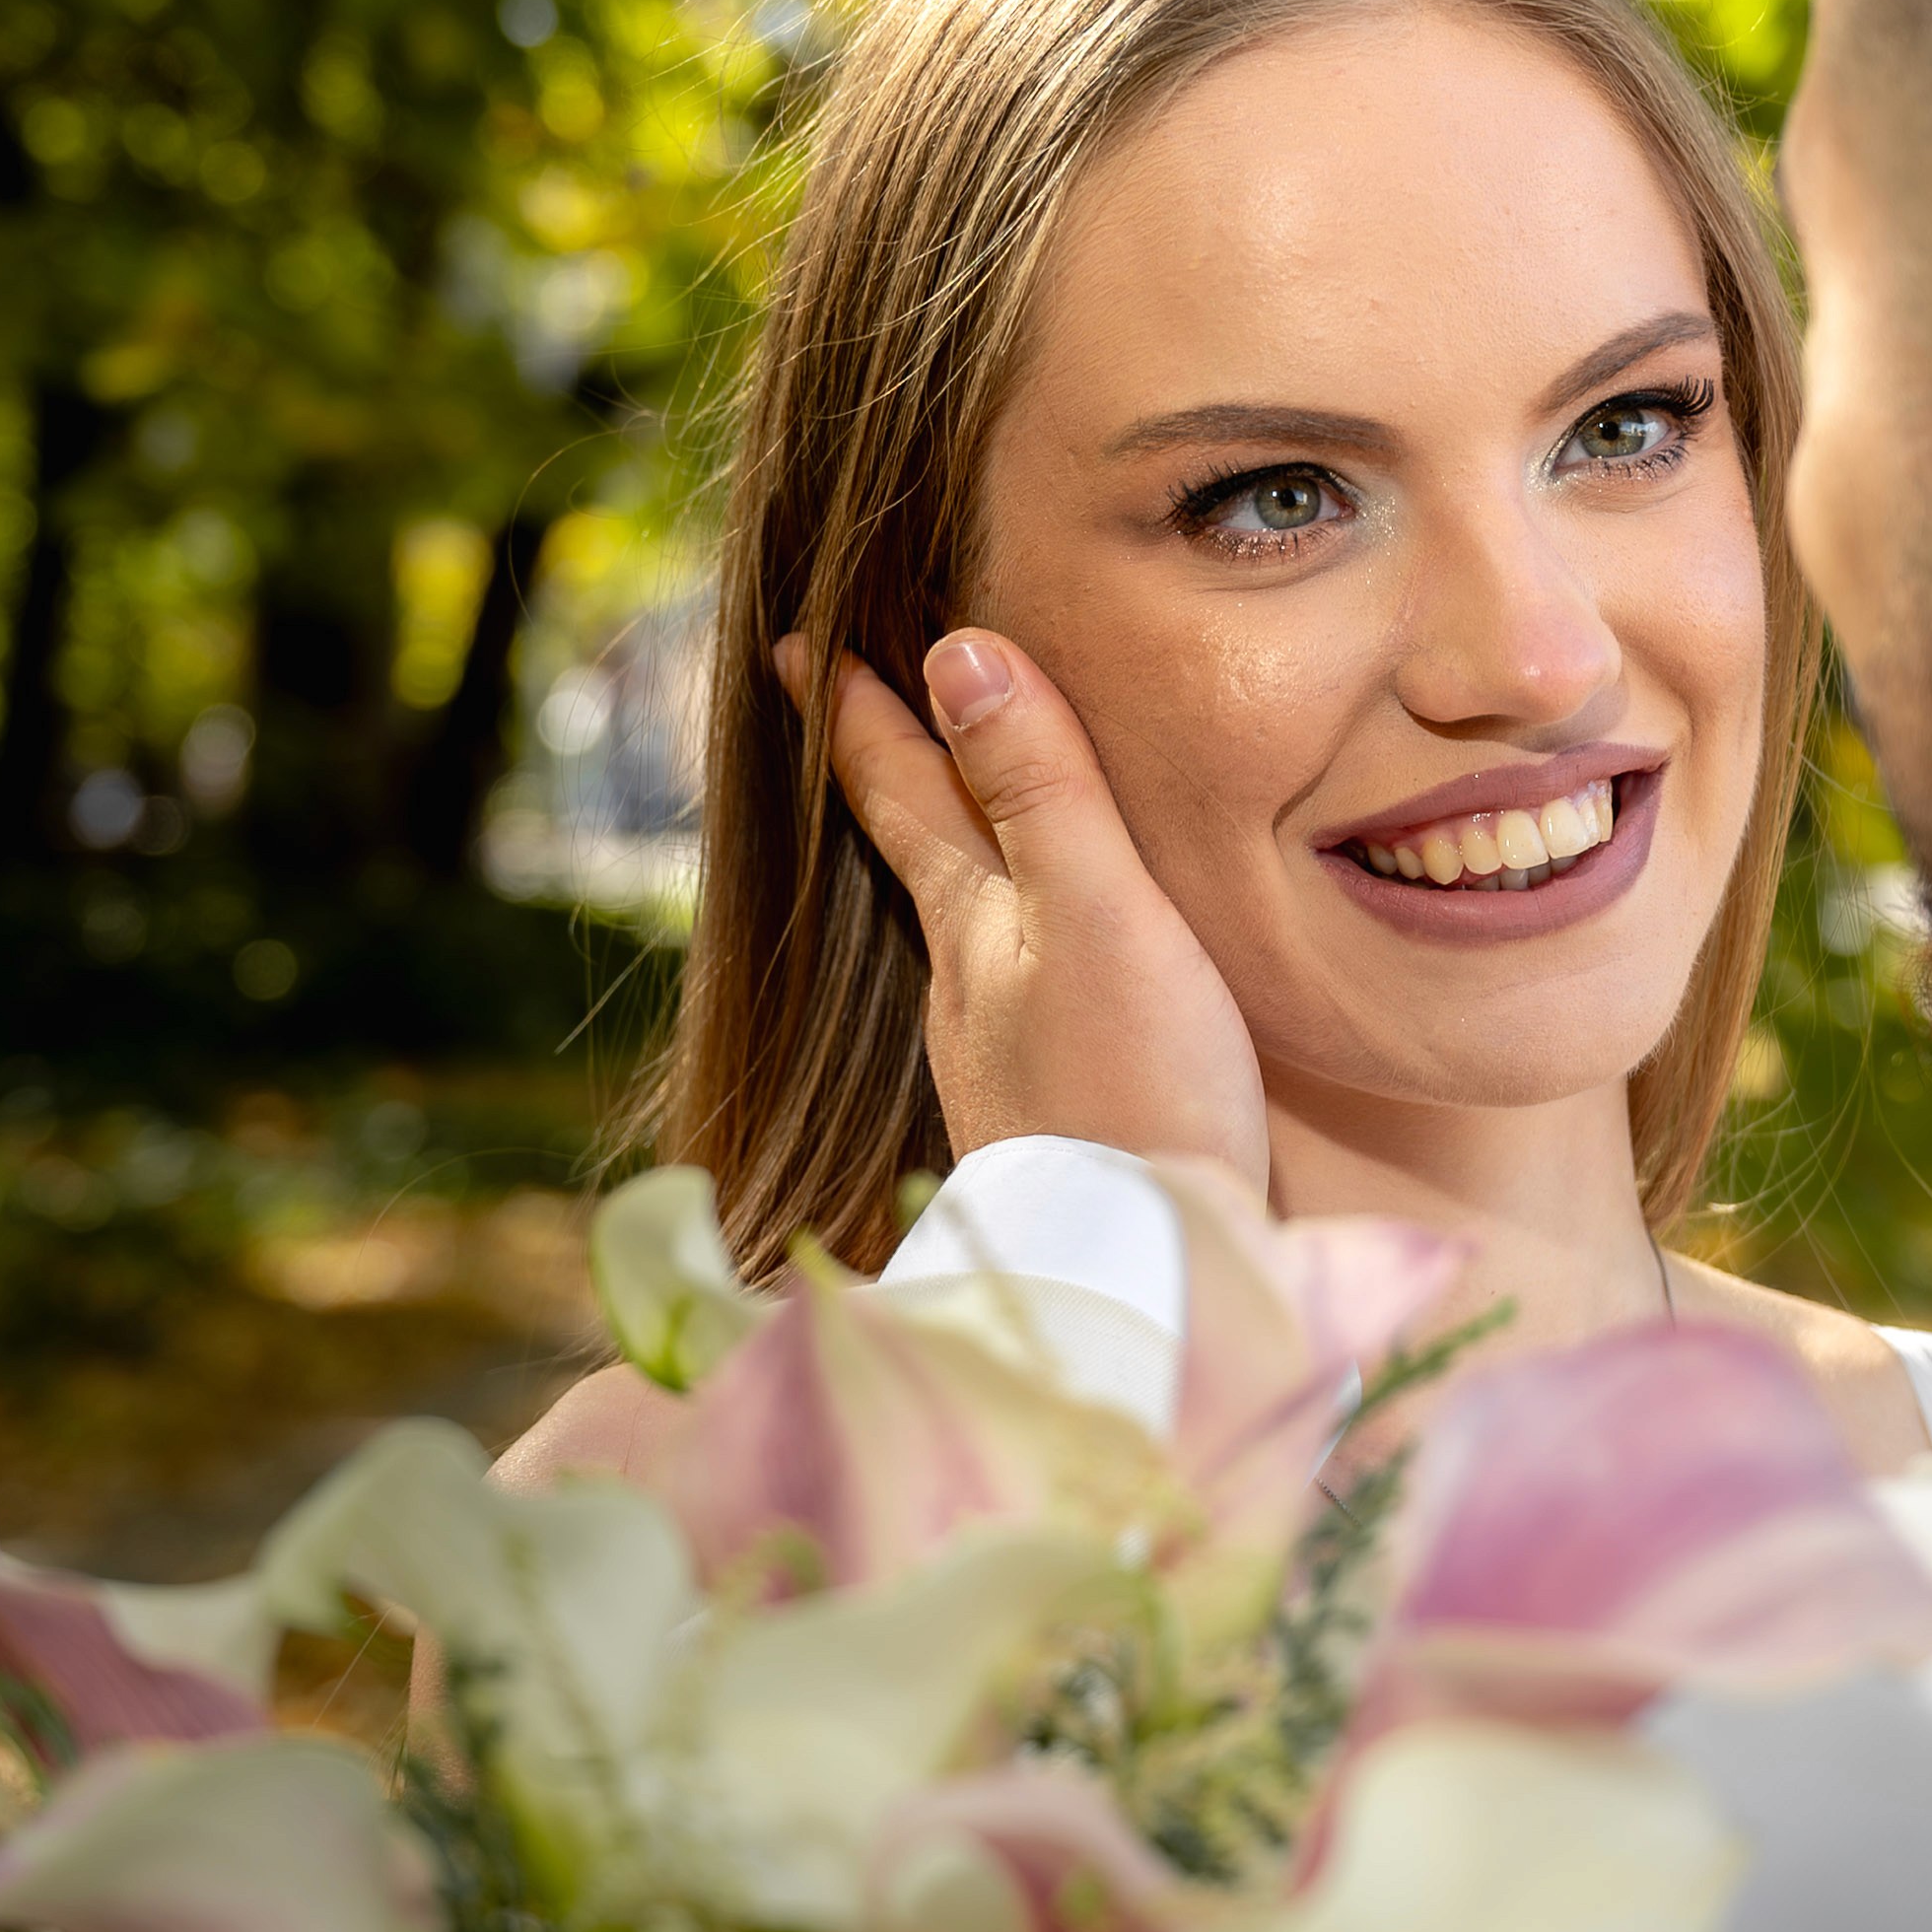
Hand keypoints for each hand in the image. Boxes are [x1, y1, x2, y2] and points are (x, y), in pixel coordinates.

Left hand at [782, 629, 1273, 1197]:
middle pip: (919, 853)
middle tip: (843, 703)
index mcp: (970, 924)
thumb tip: (958, 652)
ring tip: (952, 813)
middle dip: (889, 772)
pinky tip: (1047, 965)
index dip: (852, 712)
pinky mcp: (1051, 1122)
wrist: (1143, 1283)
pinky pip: (1018, 994)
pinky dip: (1016, 943)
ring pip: (964, 927)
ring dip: (952, 857)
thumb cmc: (1131, 1090)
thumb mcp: (1096, 913)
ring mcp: (1001, 1064)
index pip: (899, 789)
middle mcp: (966, 989)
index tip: (789, 648)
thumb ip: (1039, 790)